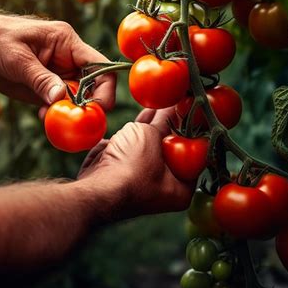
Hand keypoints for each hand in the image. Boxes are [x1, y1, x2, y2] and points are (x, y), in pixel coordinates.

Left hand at [0, 13, 115, 109]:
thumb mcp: (17, 59)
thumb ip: (40, 79)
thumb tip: (62, 98)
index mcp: (67, 43)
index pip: (98, 65)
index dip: (105, 87)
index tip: (99, 109)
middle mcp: (68, 59)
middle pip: (92, 85)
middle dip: (87, 105)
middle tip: (75, 121)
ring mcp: (58, 75)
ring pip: (77, 98)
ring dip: (70, 112)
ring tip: (52, 118)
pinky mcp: (46, 88)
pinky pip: (59, 105)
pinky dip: (56, 114)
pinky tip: (42, 115)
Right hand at [78, 108, 194, 219]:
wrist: (95, 189)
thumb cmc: (131, 168)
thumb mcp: (151, 136)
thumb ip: (162, 119)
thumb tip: (174, 104)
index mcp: (180, 188)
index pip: (192, 152)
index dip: (190, 127)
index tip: (188, 106)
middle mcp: (161, 187)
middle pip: (167, 148)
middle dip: (167, 122)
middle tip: (170, 98)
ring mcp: (136, 180)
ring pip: (145, 147)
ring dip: (147, 124)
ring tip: (153, 99)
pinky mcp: (116, 172)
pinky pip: (126, 149)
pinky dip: (127, 134)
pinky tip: (129, 119)